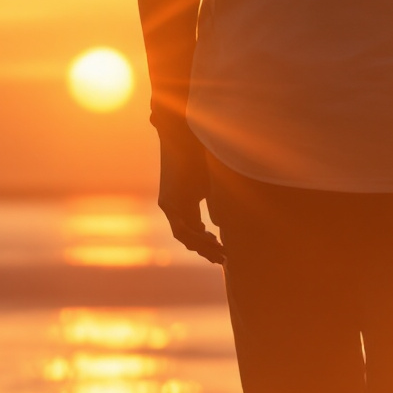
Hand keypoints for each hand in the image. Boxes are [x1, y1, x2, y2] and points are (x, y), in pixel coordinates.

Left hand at [154, 118, 224, 264]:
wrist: (185, 134)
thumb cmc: (202, 153)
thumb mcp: (213, 182)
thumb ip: (215, 201)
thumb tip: (223, 220)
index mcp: (182, 200)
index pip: (193, 229)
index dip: (206, 241)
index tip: (222, 249)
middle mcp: (172, 205)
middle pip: (188, 236)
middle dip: (205, 249)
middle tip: (222, 258)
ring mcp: (169, 204)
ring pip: (184, 236)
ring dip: (202, 247)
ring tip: (220, 254)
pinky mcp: (169, 202)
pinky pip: (182, 229)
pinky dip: (198, 237)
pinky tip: (214, 242)